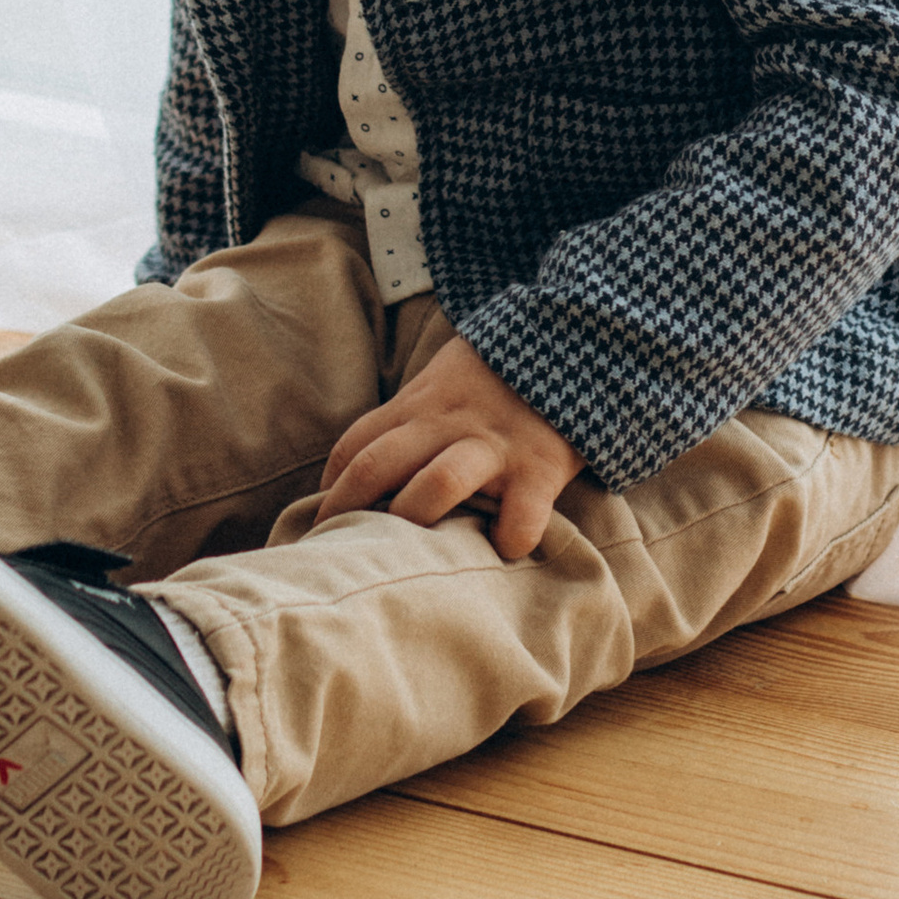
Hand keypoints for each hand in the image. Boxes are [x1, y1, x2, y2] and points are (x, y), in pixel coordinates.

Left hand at [311, 336, 582, 561]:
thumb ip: (413, 414)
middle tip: (341, 552)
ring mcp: (493, 446)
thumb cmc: (500, 374)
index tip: (324, 520)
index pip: (356, 444)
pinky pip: (520, 516)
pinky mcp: (539, 467)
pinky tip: (504, 551)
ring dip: (416, 521)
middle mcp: (447, 424)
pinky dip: (511, 541)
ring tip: (412, 558)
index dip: (332, 487)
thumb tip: (367, 464)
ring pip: (436, 485)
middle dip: (348, 511)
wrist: (574, 340)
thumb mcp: (445, 378)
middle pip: (377, 466)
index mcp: (420, 405)